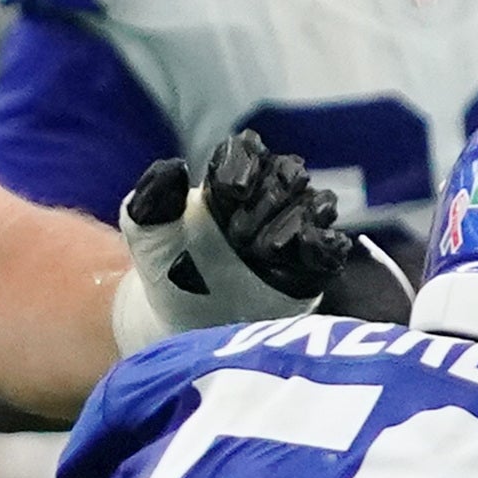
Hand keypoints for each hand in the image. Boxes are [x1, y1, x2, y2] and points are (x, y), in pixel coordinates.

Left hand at [118, 131, 404, 332]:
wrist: (183, 325)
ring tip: (266, 249)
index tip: (231, 191)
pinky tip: (306, 247)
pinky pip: (331, 249)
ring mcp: (295, 231)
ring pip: (314, 206)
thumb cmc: (164, 270)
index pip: (248, 152)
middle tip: (239, 237)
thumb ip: (152, 199)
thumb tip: (172, 168)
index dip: (244, 165)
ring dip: (295, 220)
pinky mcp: (313, 268)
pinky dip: (324, 244)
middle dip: (269, 198)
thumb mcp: (146, 234)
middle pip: (287, 176)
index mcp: (230, 180)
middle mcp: (268, 199)